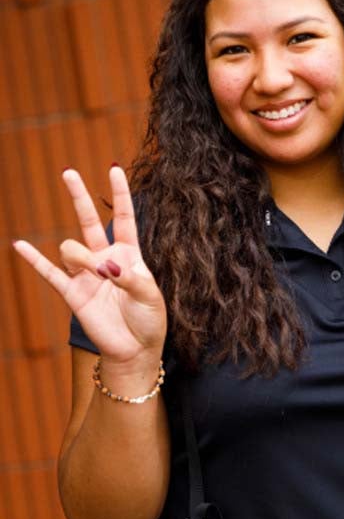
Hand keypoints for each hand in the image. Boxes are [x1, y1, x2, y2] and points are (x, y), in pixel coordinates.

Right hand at [13, 166, 165, 364]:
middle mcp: (105, 258)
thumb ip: (129, 277)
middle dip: (79, 196)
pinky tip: (19, 246)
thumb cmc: (149, 319)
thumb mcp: (149, 295)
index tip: (114, 168)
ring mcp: (86, 274)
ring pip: (72, 249)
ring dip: (83, 258)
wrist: (135, 350)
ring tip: (99, 275)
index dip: (120, 193)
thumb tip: (104, 266)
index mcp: (129, 253)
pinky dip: (34, 260)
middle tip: (68, 172)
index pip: (124, 217)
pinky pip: (49, 273)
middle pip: (90, 221)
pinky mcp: (73, 293)